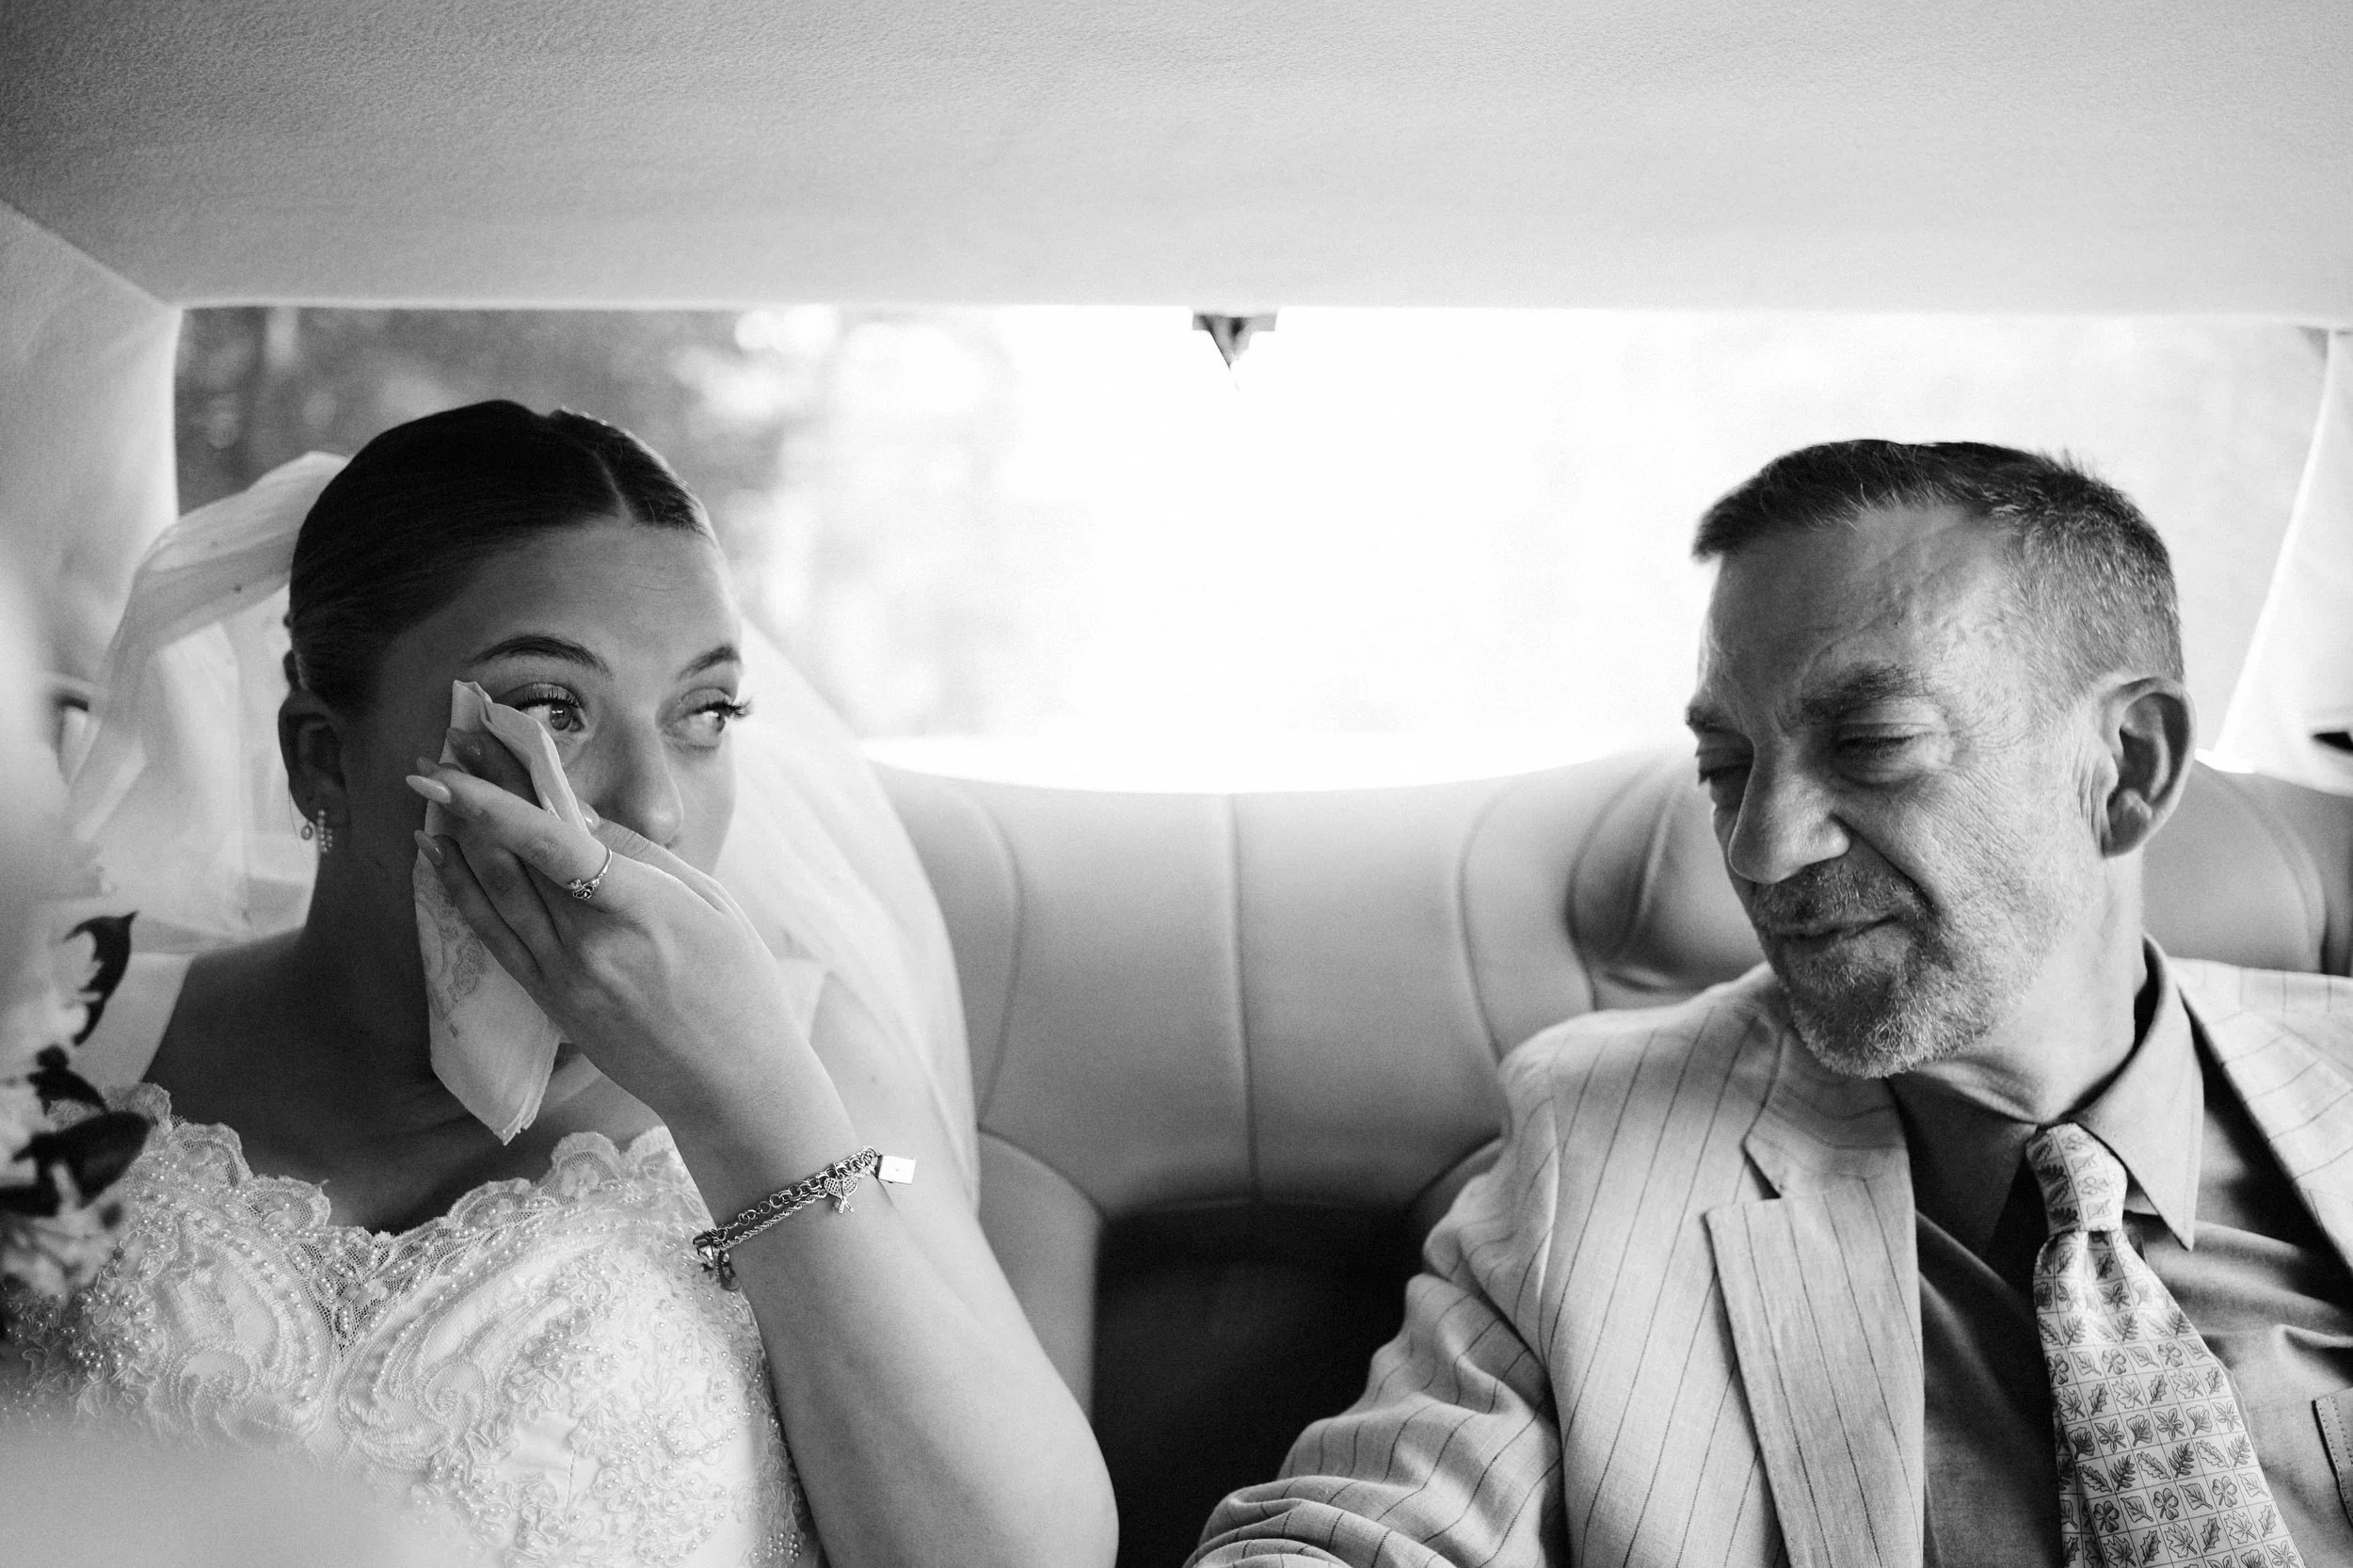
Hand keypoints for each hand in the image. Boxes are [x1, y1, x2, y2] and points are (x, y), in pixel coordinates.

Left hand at [407, 746, 813, 1137]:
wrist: (732, 1084)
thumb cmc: (741, 987)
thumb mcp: (712, 904)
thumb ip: (644, 857)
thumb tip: (584, 814)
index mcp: (641, 910)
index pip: (552, 842)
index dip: (499, 795)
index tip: (466, 750)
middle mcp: (589, 945)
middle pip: (513, 858)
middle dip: (472, 798)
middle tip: (438, 751)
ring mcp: (563, 978)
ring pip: (492, 895)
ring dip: (454, 838)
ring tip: (429, 793)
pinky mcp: (551, 1003)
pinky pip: (493, 938)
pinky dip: (460, 893)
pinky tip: (437, 858)